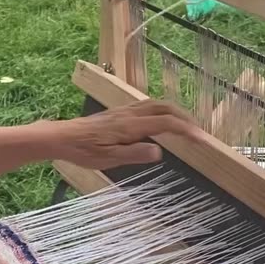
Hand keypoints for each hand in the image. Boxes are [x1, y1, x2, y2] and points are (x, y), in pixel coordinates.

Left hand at [49, 100, 201, 169]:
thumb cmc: (83, 151)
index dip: (186, 130)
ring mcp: (125, 110)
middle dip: (186, 118)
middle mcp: (130, 114)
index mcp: (130, 126)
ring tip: (188, 126)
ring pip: (158, 104)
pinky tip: (164, 120)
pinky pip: (149, 106)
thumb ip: (134, 154)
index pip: (166, 123)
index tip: (202, 139)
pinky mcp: (120, 112)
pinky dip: (164, 111)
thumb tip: (159, 152)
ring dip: (176, 113)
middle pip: (166, 108)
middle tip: (200, 133)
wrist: (62, 137)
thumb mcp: (108, 159)